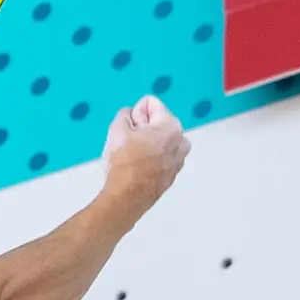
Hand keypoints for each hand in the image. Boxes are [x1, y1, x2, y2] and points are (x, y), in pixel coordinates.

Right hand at [101, 96, 190, 210]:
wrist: (127, 196)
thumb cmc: (124, 162)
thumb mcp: (117, 128)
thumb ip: (126, 113)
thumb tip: (134, 114)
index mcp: (172, 126)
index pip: (151, 103)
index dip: (136, 113)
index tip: (130, 128)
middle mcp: (182, 141)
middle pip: (157, 120)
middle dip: (143, 126)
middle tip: (130, 142)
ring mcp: (180, 158)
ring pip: (160, 138)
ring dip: (147, 141)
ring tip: (134, 154)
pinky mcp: (174, 172)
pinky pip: (162, 154)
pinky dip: (152, 155)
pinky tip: (139, 165)